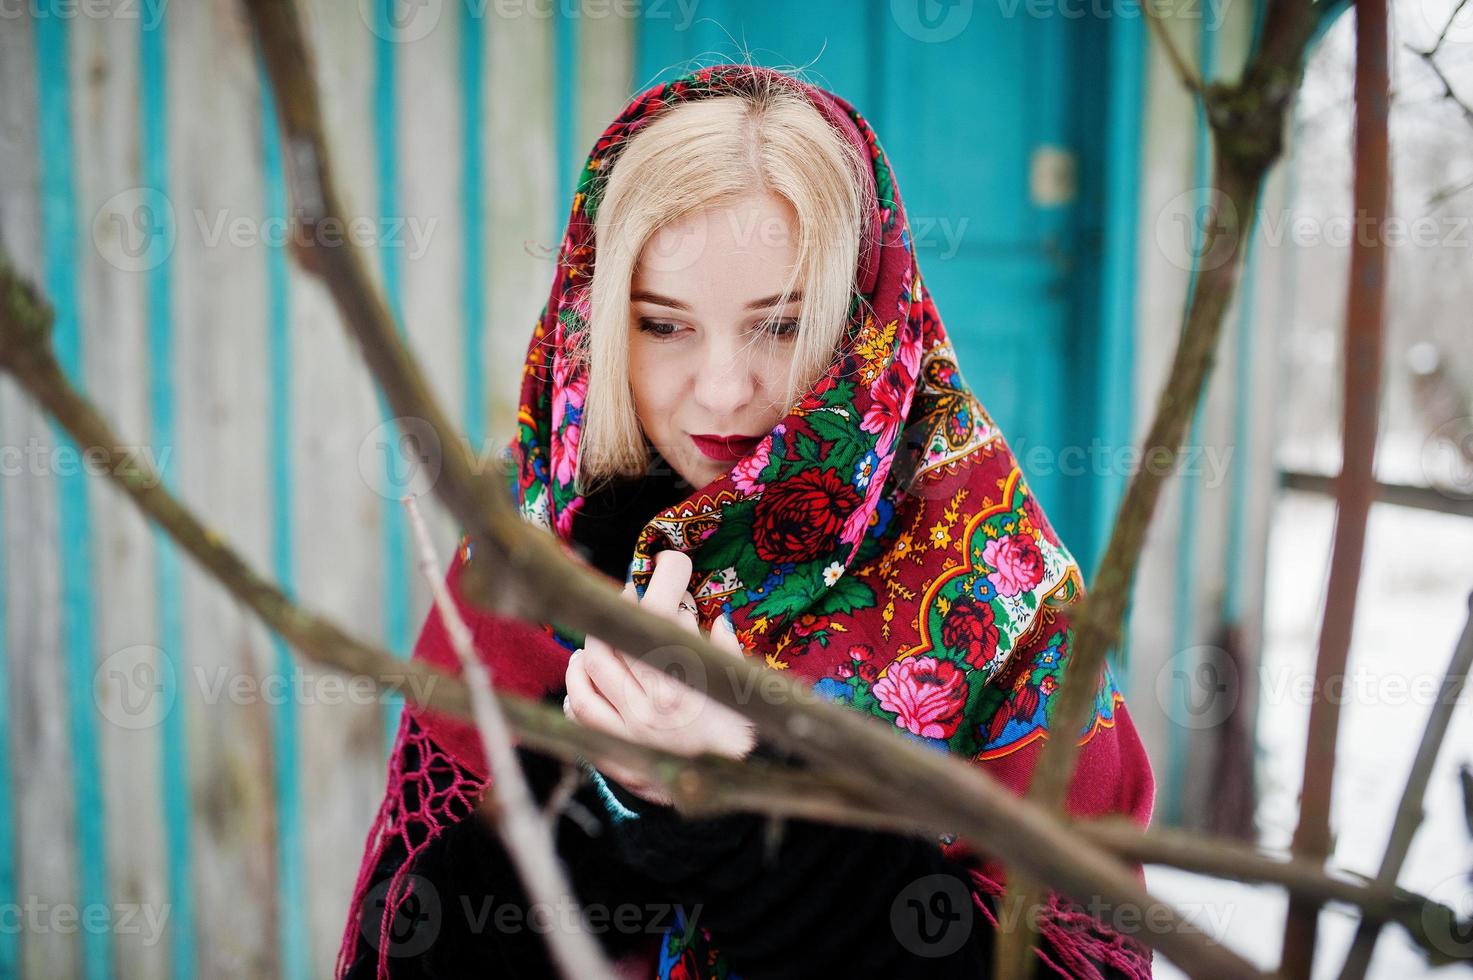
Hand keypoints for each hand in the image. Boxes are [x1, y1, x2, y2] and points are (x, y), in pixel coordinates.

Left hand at [563, 549, 755, 805]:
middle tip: (632, 598)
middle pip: (611, 642)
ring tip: (601, 639)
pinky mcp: (618, 749)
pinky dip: (576, 691)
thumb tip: (714, 617)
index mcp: (684, 687)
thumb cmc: (744, 730)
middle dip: (619, 613)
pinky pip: (582, 715)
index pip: (658, 622)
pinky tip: (584, 677)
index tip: (669, 565)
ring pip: (586, 676)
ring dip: (589, 650)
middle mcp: (650, 708)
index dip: (661, 585)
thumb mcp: (744, 684)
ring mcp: (629, 730)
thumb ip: (724, 649)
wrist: (737, 783)